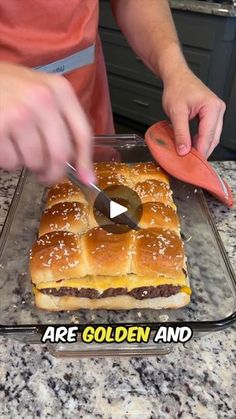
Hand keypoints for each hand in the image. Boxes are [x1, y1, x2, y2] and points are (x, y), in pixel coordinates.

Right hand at [0, 62, 93, 183]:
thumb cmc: (9, 86)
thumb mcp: (41, 91)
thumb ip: (60, 120)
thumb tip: (76, 162)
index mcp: (59, 90)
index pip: (82, 133)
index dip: (85, 161)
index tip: (87, 179)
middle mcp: (43, 100)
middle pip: (60, 154)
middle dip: (53, 173)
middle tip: (46, 177)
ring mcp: (20, 113)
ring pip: (34, 161)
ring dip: (26, 163)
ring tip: (17, 147)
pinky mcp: (0, 125)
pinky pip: (11, 161)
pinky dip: (6, 160)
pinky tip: (3, 143)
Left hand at [162, 67, 225, 157]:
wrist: (176, 77)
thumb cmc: (177, 88)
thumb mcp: (176, 112)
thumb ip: (180, 133)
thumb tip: (183, 150)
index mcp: (212, 108)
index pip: (207, 136)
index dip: (199, 151)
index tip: (192, 163)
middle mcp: (217, 110)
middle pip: (212, 138)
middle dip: (202, 151)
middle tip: (190, 163)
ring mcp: (216, 112)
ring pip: (212, 137)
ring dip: (201, 147)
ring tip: (190, 156)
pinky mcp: (211, 115)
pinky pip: (208, 132)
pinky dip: (200, 140)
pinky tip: (191, 146)